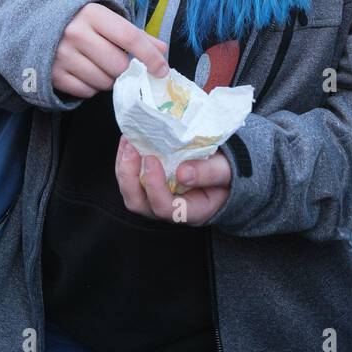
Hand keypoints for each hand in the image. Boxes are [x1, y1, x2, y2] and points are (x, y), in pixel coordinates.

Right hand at [52, 3, 167, 97]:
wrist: (32, 23)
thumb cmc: (78, 20)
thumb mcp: (104, 18)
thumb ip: (135, 34)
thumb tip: (162, 51)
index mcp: (93, 15)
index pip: (129, 37)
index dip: (150, 56)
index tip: (161, 70)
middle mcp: (76, 34)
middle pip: (118, 65)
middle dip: (127, 70)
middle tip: (121, 65)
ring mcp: (62, 55)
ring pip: (104, 81)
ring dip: (110, 80)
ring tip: (100, 67)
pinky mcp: (53, 74)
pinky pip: (86, 92)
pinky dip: (92, 87)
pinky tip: (86, 73)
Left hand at [115, 137, 230, 225]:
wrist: (225, 171)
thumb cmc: (227, 173)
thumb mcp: (226, 171)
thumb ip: (209, 173)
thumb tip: (183, 174)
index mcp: (191, 211)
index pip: (164, 208)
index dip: (154, 185)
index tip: (152, 158)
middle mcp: (169, 210)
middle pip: (138, 203)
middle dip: (129, 176)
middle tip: (131, 148)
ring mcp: (156, 199)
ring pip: (130, 192)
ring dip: (124, 167)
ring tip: (127, 140)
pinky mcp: (149, 186)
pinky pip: (130, 178)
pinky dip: (126, 160)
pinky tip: (129, 140)